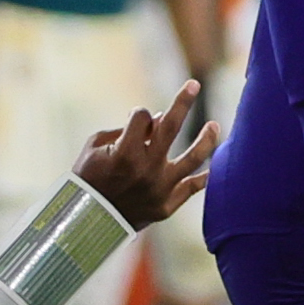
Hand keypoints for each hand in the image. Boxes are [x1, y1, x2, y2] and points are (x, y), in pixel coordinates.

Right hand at [72, 80, 218, 230]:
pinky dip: (205, 177)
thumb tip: (160, 118)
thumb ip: (125, 129)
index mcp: (124, 153)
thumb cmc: (89, 177)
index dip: (139, 114)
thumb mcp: (95, 147)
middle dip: (183, 102)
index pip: (142, 117)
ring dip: (206, 139)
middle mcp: (146, 169)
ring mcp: (159, 189)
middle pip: (171, 127)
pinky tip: (214, 167)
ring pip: (193, 158)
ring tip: (214, 125)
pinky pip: (192, 189)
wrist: (89, 220)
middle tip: (194, 84)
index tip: (136, 119)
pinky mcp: (166, 206)